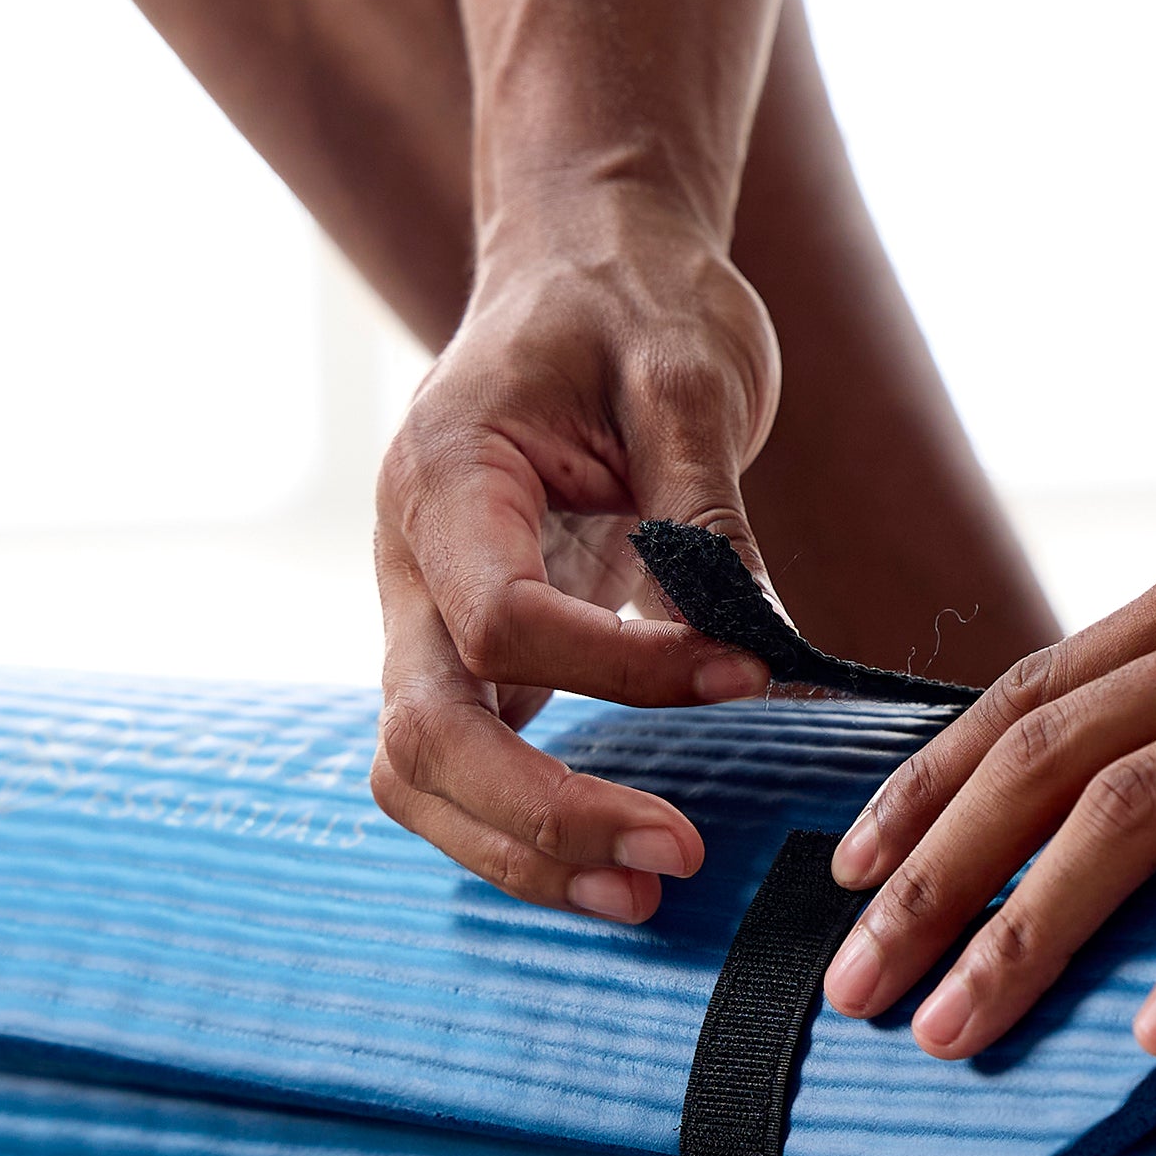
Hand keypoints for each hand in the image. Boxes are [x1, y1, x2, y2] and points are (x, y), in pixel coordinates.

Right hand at [371, 189, 778, 920]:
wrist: (587, 261)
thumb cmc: (633, 298)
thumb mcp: (686, 371)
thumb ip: (701, 512)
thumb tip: (747, 654)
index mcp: (444, 473)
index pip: (501, 618)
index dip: (617, 672)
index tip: (743, 674)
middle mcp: (408, 555)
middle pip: (423, 732)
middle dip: (541, 814)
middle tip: (673, 861)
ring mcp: (423, 608)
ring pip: (420, 771)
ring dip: (520, 848)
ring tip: (645, 894)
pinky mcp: (469, 644)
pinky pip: (464, 758)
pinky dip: (524, 822)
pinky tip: (616, 858)